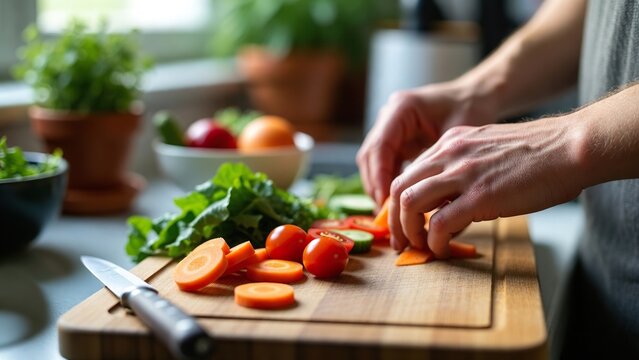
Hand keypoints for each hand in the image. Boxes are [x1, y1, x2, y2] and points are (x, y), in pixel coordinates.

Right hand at [357, 80, 496, 206]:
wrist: (475, 96)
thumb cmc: (471, 110)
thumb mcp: (456, 137)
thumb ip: (438, 163)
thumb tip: (425, 199)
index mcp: (402, 108)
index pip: (380, 146)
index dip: (380, 176)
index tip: (385, 201)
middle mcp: (389, 115)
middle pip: (370, 155)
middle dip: (375, 184)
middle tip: (385, 211)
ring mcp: (389, 126)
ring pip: (373, 161)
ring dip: (379, 185)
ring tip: (389, 211)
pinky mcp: (395, 137)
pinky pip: (384, 162)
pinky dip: (389, 181)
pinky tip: (398, 200)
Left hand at [388, 116, 583, 255]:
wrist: (569, 147)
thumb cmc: (536, 154)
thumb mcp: (486, 150)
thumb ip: (462, 171)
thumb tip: (448, 206)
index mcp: (450, 143)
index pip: (407, 172)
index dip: (399, 201)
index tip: (402, 222)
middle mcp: (449, 154)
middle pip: (399, 187)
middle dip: (394, 220)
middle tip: (402, 240)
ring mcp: (462, 174)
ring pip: (409, 203)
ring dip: (409, 231)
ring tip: (420, 247)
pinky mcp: (480, 196)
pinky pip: (439, 223)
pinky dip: (434, 241)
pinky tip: (441, 249)